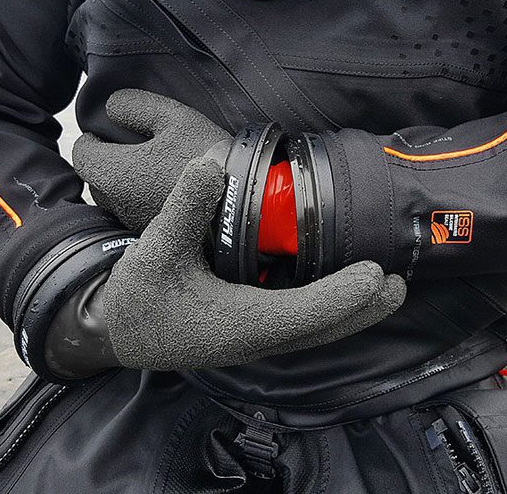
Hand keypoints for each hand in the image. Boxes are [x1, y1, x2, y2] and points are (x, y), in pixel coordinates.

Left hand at [72, 90, 228, 230]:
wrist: (242, 197)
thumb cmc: (206, 153)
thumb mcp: (172, 116)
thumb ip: (134, 107)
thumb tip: (112, 108)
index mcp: (114, 173)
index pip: (81, 154)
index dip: (91, 139)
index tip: (106, 132)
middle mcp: (118, 203)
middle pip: (96, 179)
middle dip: (107, 162)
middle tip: (131, 147)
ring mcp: (135, 222)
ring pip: (116, 198)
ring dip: (125, 182)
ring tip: (151, 167)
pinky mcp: (156, 233)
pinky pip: (137, 212)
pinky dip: (142, 198)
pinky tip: (166, 186)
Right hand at [101, 157, 405, 369]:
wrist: (110, 330)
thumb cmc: (132, 296)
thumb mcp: (153, 250)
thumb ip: (182, 210)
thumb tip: (209, 166)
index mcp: (235, 325)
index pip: (303, 314)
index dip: (341, 295)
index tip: (374, 275)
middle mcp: (251, 339)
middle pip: (320, 330)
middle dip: (360, 309)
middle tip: (396, 285)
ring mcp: (251, 340)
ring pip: (313, 331)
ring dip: (349, 312)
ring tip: (383, 289)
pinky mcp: (246, 333)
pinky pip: (299, 325)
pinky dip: (326, 309)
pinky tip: (339, 290)